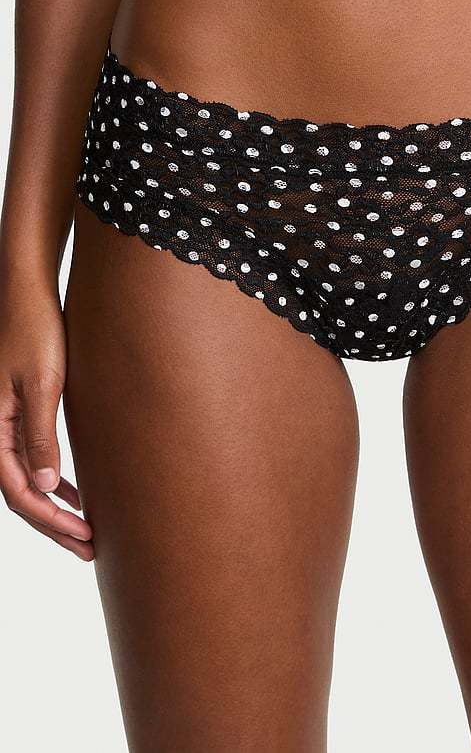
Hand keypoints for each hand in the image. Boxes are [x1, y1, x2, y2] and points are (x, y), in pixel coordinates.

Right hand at [0, 275, 92, 558]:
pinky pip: (32, 458)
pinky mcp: (21, 411)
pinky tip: (77, 490)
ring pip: (27, 479)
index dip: (51, 520)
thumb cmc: (35, 332)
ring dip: (55, 506)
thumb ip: (40, 436)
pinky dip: (53, 480)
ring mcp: (5, 422)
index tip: (84, 538)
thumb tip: (46, 487)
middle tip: (89, 548)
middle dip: (54, 524)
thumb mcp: (42, 384)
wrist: (29, 294)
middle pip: (21, 493)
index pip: (19, 492)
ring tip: (86, 529)